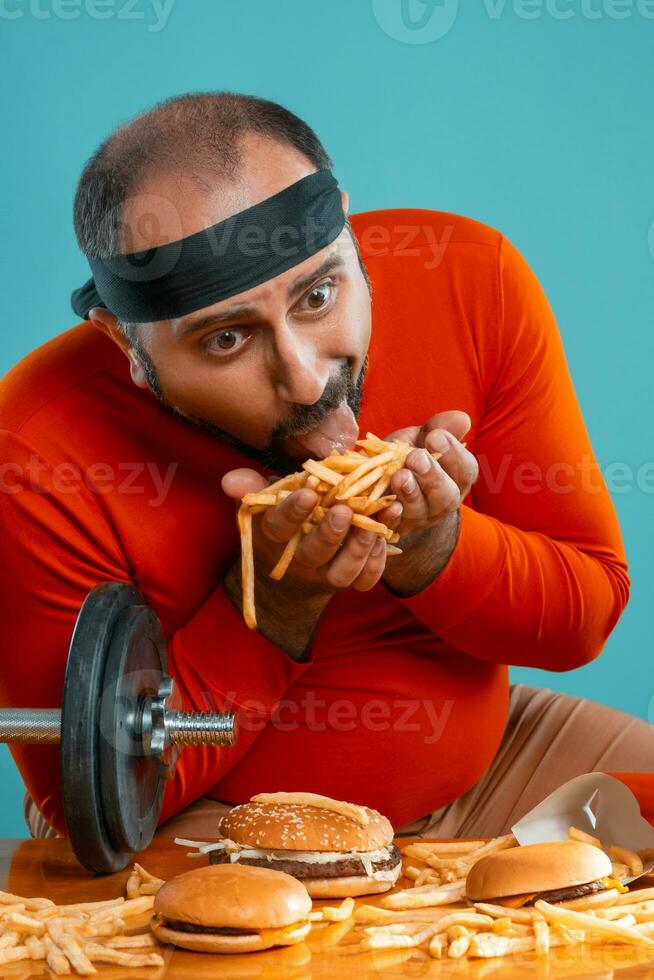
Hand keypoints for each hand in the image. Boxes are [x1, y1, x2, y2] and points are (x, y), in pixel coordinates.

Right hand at [221, 468, 401, 594]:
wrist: (295, 561)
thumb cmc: (281, 517)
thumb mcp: (265, 500)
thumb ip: (252, 488)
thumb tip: (230, 482)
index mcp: (276, 537)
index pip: (280, 527)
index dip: (292, 512)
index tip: (307, 493)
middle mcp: (301, 560)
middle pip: (315, 553)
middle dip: (330, 533)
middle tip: (345, 510)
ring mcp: (326, 574)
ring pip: (343, 571)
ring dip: (360, 547)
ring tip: (376, 520)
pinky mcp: (350, 580)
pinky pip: (365, 580)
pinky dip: (377, 562)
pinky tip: (387, 534)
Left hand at [385, 410, 477, 542]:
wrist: (383, 493)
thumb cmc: (406, 460)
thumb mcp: (420, 440)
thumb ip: (438, 428)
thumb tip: (463, 419)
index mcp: (455, 479)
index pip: (465, 470)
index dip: (453, 454)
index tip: (435, 436)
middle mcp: (440, 503)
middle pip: (446, 496)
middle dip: (433, 476)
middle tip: (417, 457)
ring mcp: (417, 519)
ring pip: (420, 511)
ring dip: (410, 492)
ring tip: (400, 476)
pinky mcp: (392, 528)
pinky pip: (393, 526)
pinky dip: (391, 517)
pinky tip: (389, 505)